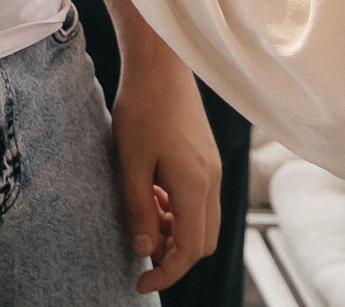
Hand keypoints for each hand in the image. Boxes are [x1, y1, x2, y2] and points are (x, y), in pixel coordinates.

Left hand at [110, 40, 221, 291]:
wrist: (161, 63)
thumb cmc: (142, 108)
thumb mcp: (131, 163)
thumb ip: (139, 209)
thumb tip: (143, 250)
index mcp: (195, 185)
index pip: (190, 249)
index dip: (166, 272)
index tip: (140, 281)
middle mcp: (212, 181)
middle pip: (203, 241)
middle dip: (174, 255)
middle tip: (141, 247)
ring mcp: (213, 169)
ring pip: (202, 221)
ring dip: (175, 231)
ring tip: (143, 217)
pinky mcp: (207, 159)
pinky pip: (199, 200)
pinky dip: (179, 210)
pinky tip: (153, 195)